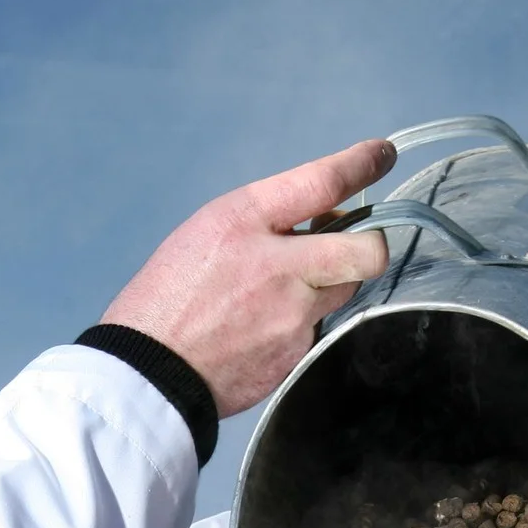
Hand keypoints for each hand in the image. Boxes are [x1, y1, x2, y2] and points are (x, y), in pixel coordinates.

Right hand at [101, 141, 394, 416]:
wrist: (147, 372)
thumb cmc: (169, 295)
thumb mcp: (207, 231)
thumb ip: (267, 218)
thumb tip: (325, 217)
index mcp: (245, 221)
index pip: (323, 182)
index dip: (362, 164)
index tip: (380, 155)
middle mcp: (279, 266)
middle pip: (367, 250)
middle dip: (367, 243)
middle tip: (344, 245)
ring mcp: (293, 316)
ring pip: (344, 291)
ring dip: (327, 284)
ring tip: (280, 293)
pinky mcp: (296, 354)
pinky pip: (319, 328)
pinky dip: (301, 323)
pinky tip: (262, 328)